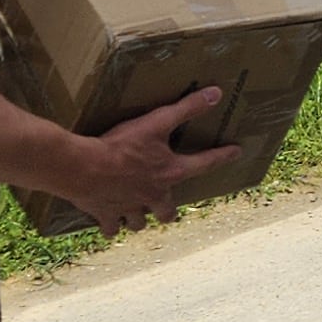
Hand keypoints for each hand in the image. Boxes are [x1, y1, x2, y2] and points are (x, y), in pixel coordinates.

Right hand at [59, 85, 247, 237]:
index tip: (236, 152)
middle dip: (167, 211)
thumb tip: (216, 94)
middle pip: (166, 212)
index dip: (222, 156)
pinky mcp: (105, 214)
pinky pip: (111, 227)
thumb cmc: (122, 145)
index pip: (204, 164)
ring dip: (139, 218)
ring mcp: (129, 208)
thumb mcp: (157, 122)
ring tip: (137, 213)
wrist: (84, 168)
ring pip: (139, 222)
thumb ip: (187, 108)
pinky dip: (111, 226)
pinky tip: (110, 223)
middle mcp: (153, 195)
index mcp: (169, 173)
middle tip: (165, 206)